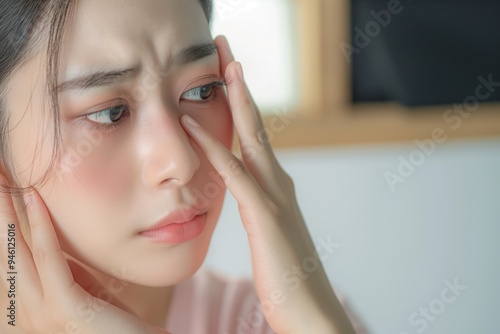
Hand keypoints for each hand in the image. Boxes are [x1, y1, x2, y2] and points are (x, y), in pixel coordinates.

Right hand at [0, 175, 170, 333]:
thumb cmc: (113, 325)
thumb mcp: (81, 291)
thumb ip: (62, 270)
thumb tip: (48, 238)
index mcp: (30, 304)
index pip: (8, 253)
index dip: (1, 219)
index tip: (1, 186)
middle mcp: (25, 310)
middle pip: (4, 248)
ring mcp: (42, 312)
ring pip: (16, 249)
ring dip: (7, 208)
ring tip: (3, 177)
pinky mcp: (65, 308)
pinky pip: (48, 258)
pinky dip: (40, 225)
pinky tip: (35, 198)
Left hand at [180, 35, 355, 333]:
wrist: (312, 310)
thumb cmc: (288, 276)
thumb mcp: (271, 233)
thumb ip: (259, 208)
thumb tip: (247, 194)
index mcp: (276, 187)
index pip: (256, 136)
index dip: (242, 102)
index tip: (229, 73)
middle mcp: (279, 183)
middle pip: (257, 124)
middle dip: (242, 84)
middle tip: (228, 50)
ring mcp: (275, 197)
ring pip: (252, 139)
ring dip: (235, 101)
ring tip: (223, 67)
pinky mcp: (264, 218)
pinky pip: (235, 176)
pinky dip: (214, 150)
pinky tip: (194, 128)